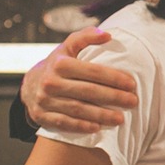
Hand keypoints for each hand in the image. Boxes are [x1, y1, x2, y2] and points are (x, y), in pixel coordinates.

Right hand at [22, 28, 137, 133]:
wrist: (31, 84)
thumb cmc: (59, 64)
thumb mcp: (69, 47)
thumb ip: (86, 37)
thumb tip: (107, 36)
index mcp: (60, 63)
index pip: (92, 71)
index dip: (114, 78)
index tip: (132, 84)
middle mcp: (50, 82)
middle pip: (88, 91)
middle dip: (113, 98)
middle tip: (133, 102)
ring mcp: (44, 100)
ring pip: (78, 109)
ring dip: (101, 115)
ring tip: (121, 119)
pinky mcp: (41, 116)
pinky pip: (63, 123)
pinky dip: (80, 126)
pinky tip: (97, 128)